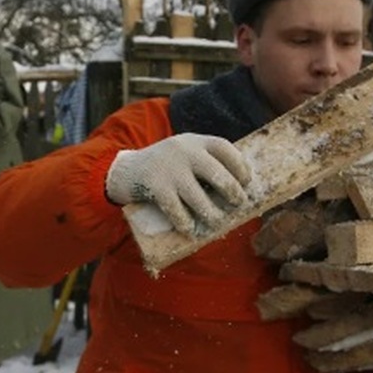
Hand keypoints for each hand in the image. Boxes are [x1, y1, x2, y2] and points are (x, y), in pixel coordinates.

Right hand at [105, 133, 251, 234]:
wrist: (125, 170)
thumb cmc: (164, 167)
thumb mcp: (184, 155)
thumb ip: (205, 164)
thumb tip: (236, 191)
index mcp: (194, 142)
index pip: (224, 148)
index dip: (240, 165)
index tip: (247, 181)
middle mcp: (184, 152)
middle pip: (217, 173)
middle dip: (232, 191)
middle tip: (239, 204)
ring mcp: (169, 169)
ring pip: (198, 197)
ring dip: (212, 213)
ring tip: (218, 222)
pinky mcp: (156, 187)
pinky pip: (177, 210)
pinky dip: (186, 223)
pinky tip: (191, 230)